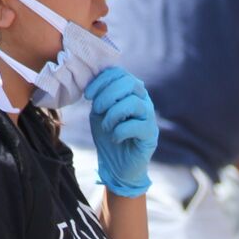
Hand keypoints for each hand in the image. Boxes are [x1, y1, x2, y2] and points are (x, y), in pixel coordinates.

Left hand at [85, 67, 157, 196]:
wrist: (116, 165)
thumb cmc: (108, 135)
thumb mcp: (99, 112)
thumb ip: (100, 95)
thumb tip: (93, 81)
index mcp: (131, 91)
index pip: (120, 73)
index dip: (101, 81)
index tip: (87, 96)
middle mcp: (143, 100)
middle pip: (129, 83)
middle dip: (107, 95)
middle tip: (97, 110)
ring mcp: (149, 116)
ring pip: (133, 103)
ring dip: (113, 115)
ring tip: (107, 127)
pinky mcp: (151, 134)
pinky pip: (135, 125)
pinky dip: (119, 131)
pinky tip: (115, 138)